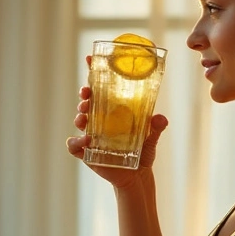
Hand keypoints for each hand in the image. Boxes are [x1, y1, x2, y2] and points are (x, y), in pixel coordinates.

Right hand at [66, 56, 168, 189]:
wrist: (136, 176)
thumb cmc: (143, 153)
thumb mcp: (151, 138)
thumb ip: (155, 128)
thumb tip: (161, 118)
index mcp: (114, 111)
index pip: (101, 88)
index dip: (94, 72)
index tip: (90, 59)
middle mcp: (100, 120)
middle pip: (87, 102)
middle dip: (85, 95)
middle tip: (87, 93)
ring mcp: (91, 135)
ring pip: (79, 120)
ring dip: (80, 115)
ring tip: (84, 116)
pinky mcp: (86, 152)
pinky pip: (74, 145)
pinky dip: (76, 143)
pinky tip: (85, 142)